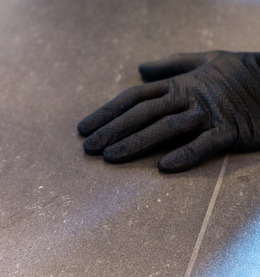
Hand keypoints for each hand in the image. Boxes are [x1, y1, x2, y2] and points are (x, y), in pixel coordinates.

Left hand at [77, 50, 259, 171]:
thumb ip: (171, 65)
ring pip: (166, 128)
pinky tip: (164, 167)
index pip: (134, 97)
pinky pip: (205, 144)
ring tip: (111, 157)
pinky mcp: (230, 131)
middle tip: (88, 148)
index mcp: (179, 84)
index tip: (84, 129)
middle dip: (113, 130)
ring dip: (136, 143)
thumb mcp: (206, 60)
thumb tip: (141, 69)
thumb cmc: (241, 72)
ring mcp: (209, 114)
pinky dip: (185, 155)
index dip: (107, 112)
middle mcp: (189, 98)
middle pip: (143, 113)